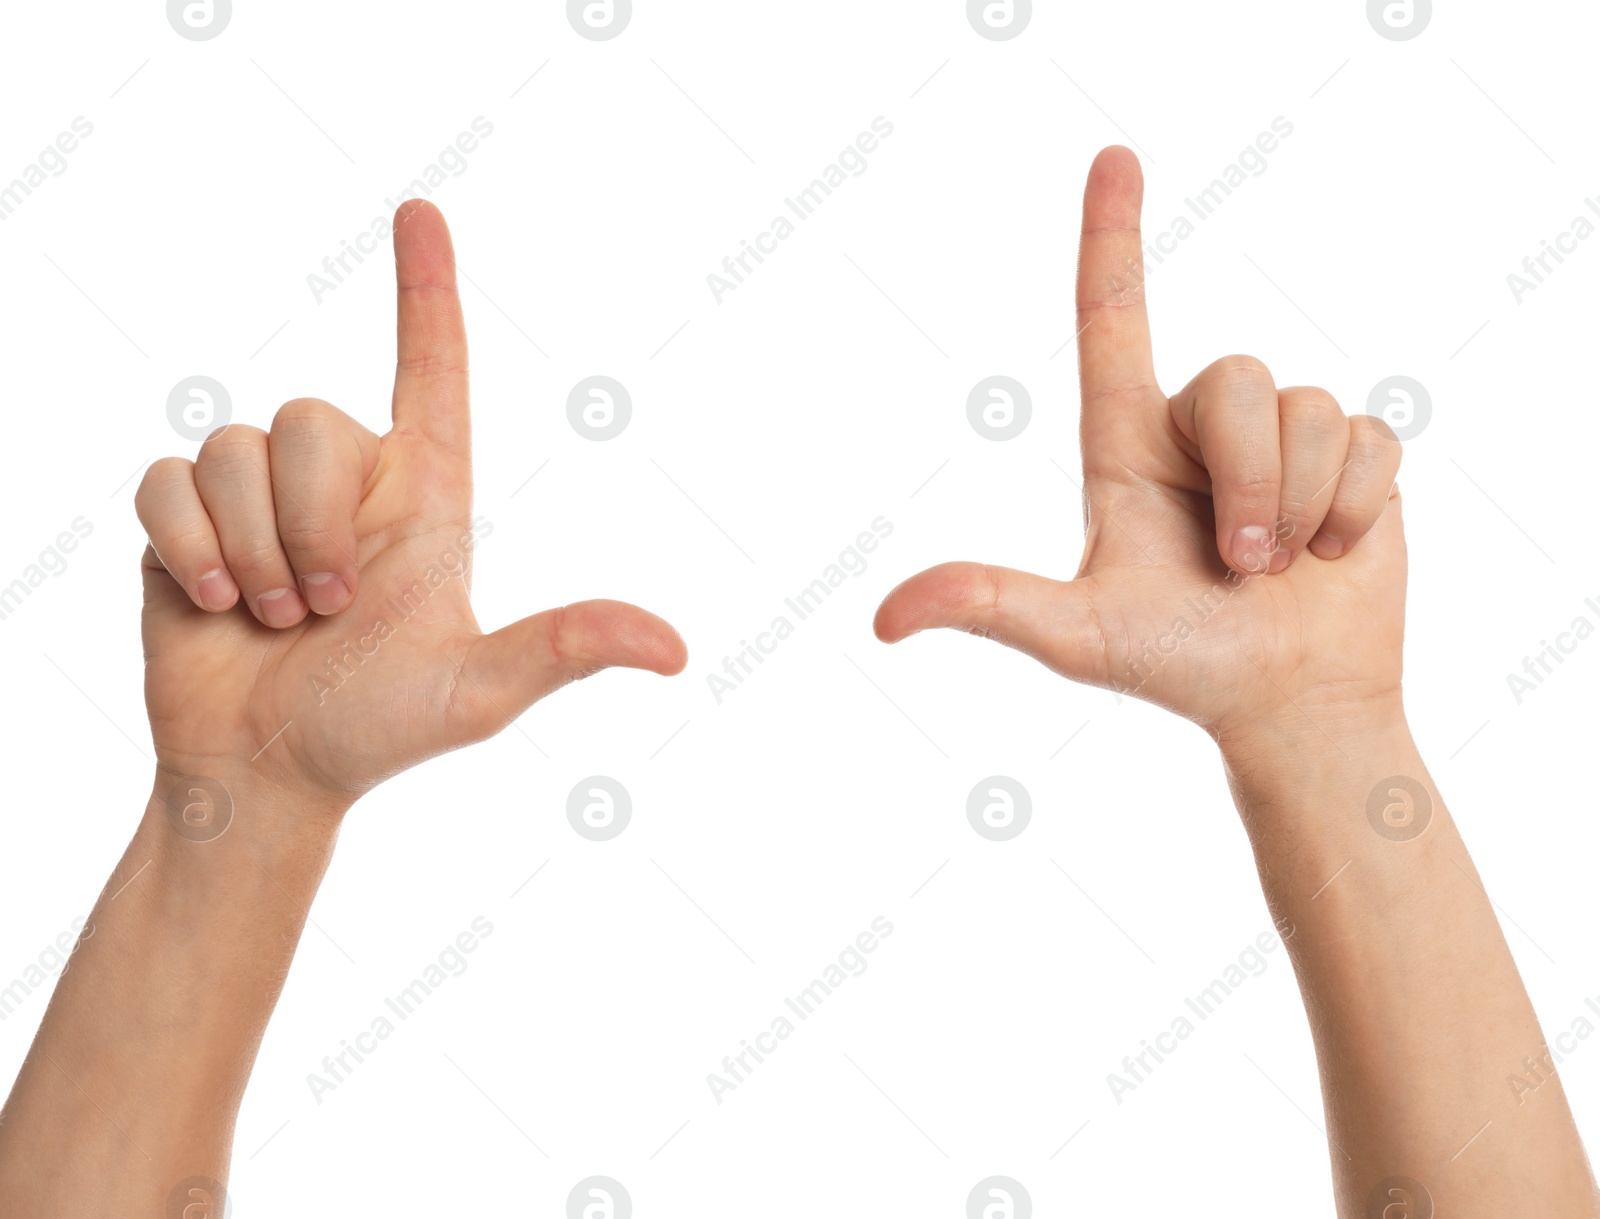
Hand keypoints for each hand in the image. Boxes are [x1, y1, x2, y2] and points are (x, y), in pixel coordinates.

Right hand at [135, 201, 685, 804]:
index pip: (433, 368)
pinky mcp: (186, 516)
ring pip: (233, 448)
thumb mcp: (479, 690)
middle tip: (328, 610)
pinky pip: (165, 478)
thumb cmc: (379, 733)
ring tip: (275, 618)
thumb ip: (564, 651)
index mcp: (425, 496)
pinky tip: (213, 603)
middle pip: (311, 418)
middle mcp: (344, 481)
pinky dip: (189, 548)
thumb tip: (677, 651)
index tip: (421, 210)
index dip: (428, 290)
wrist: (265, 775)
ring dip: (253, 551)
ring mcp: (260, 497)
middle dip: (311, 526)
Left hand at [875, 148, 1403, 739]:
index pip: (1112, 319)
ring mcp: (1281, 437)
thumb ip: (988, 605)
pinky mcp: (1353, 453)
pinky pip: (1371, 434)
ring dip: (1300, 506)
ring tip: (1279, 565)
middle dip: (1248, 481)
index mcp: (1126, 443)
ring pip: (1309, 409)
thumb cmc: (1177, 666)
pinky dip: (1356, 510)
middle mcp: (1200, 426)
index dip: (1111, 238)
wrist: (1290, 704)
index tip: (1113, 157)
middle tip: (1238, 563)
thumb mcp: (1076, 635)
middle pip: (1239, 378)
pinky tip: (1335, 553)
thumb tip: (881, 620)